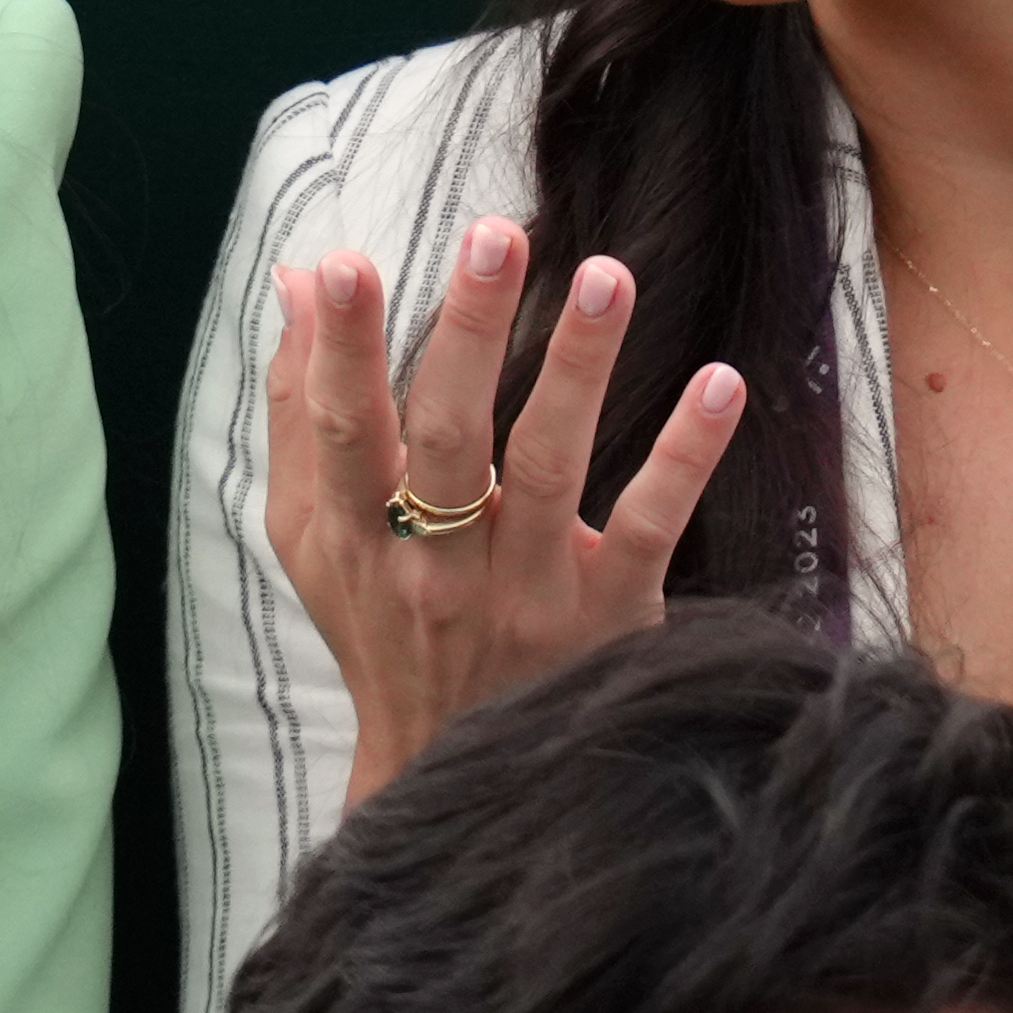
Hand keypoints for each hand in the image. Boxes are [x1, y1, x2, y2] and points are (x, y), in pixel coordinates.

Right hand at [261, 218, 746, 808]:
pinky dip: (685, 456)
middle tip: (494, 235)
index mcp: (358, 537)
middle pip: (448, 439)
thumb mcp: (314, 537)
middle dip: (470, 331)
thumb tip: (293, 285)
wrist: (452, 777)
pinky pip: (647, 527)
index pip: (344, 432)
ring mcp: (525, 594)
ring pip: (549, 469)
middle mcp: (435, 567)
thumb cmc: (381, 629)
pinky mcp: (606, 616)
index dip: (341, 349)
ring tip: (606, 275)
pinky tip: (720, 382)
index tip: (341, 265)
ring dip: (581, 368)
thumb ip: (299, 411)